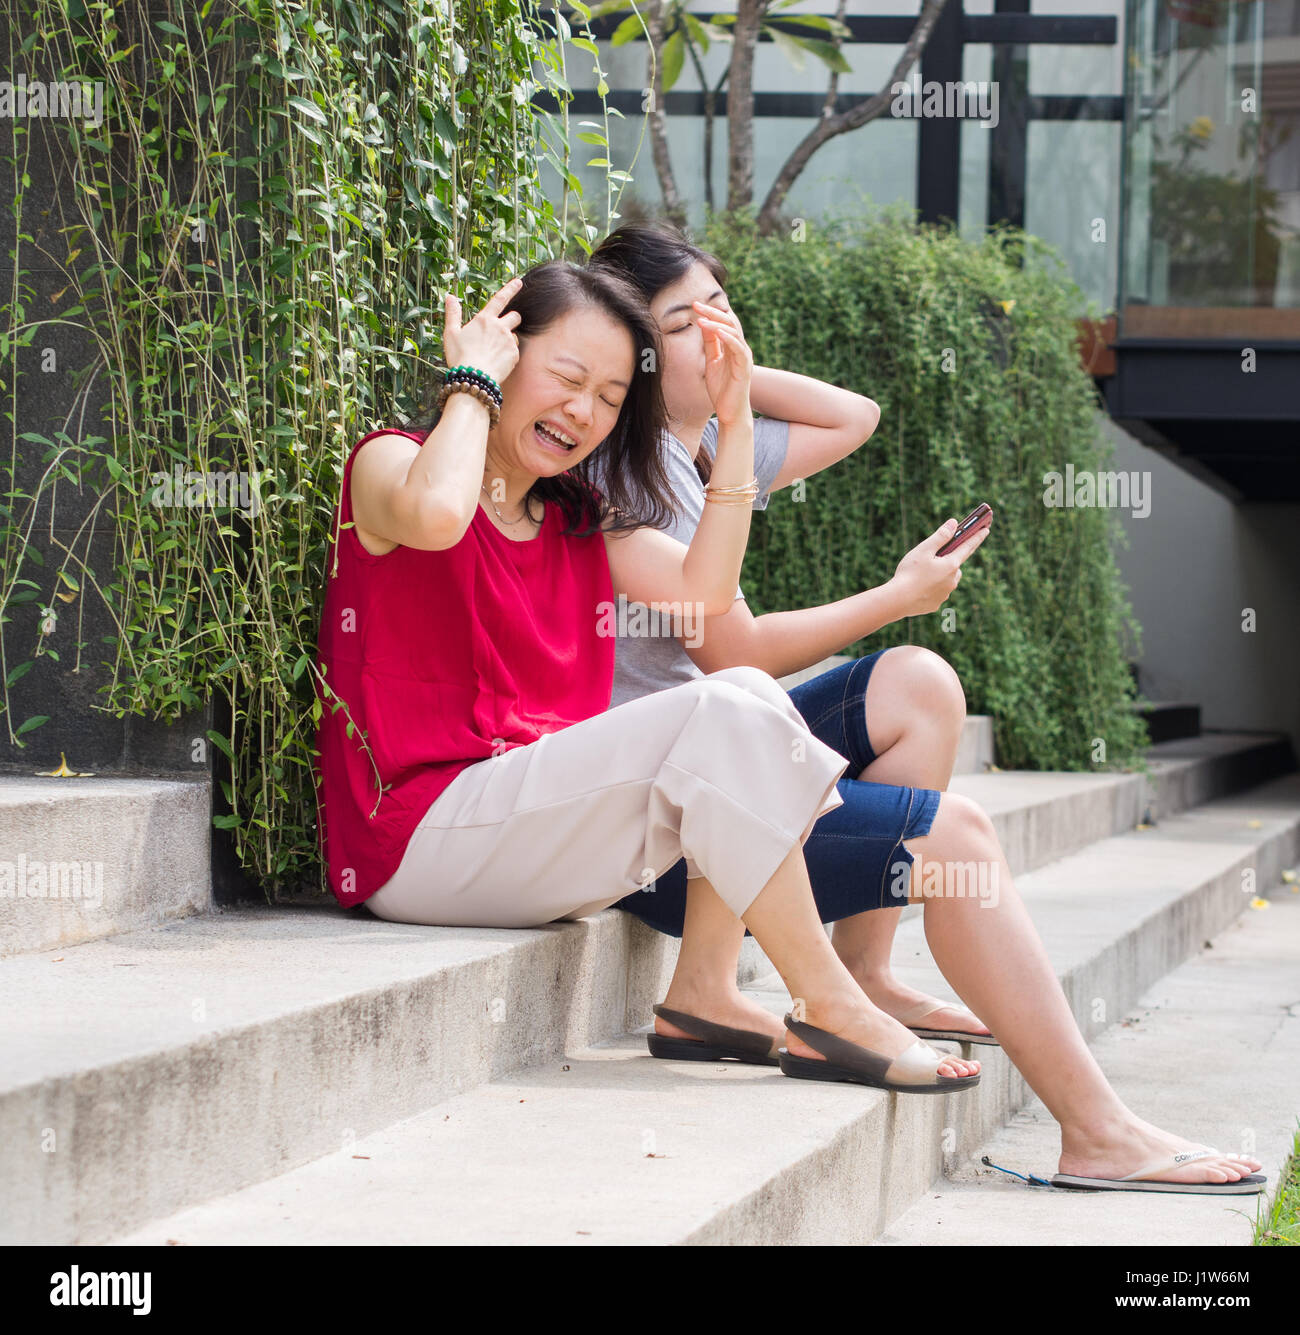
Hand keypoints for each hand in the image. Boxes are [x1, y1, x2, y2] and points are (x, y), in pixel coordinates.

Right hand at [442, 276, 523, 385]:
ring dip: (509, 340)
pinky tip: (497, 362)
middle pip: (515, 316)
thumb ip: (453, 314)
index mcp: (484, 319)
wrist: (473, 378)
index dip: (510, 289)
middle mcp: (499, 327)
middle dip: (512, 319)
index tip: (519, 282)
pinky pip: (515, 351)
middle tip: (502, 330)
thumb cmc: (459, 356)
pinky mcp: (514, 354)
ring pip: (515, 335)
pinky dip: (508, 355)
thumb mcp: (451, 333)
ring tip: (494, 353)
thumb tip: (450, 296)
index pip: (500, 299)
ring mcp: (509, 340)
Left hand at [694, 299, 752, 426]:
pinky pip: (738, 348)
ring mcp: (744, 357)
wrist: (730, 412)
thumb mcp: (712, 361)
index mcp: (732, 346)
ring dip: (716, 323)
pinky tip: (717, 331)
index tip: (694, 305)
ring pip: (733, 332)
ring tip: (701, 319)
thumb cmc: (722, 389)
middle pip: (729, 322)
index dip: (710, 312)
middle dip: (712, 312)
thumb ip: (710, 343)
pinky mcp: (745, 367)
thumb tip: (704, 323)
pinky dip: (728, 338)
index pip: (723, 322)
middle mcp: (740, 348)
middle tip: (696, 305)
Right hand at [887, 517, 989, 616]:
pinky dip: (932, 587)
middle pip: (955, 564)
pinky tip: (919, 586)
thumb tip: (954, 523)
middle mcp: (953, 580)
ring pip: (947, 579)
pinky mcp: (936, 604)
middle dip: (950, 558)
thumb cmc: (910, 573)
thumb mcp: (924, 550)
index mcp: (951, 564)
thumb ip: (941, 536)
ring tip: (923, 572)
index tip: (985, 530)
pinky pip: (937, 591)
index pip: (968, 547)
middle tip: (938, 555)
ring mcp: (945, 593)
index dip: (977, 537)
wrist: (898, 600)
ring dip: (940, 573)